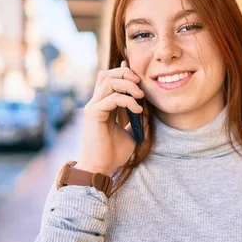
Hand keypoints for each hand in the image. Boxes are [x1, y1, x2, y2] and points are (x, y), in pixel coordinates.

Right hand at [76, 61, 144, 175]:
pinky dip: (128, 100)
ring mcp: (93, 107)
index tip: (140, 79)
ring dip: (128, 85)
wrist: (101, 167)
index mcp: (104, 105)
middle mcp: (96, 103)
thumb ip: (136, 120)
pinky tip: (137, 110)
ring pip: (108, 81)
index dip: (124, 73)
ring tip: (141, 96)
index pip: (110, 79)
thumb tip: (148, 109)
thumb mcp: (131, 133)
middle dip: (125, 73)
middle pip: (106, 74)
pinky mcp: (94, 114)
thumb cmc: (113, 153)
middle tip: (140, 83)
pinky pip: (112, 98)